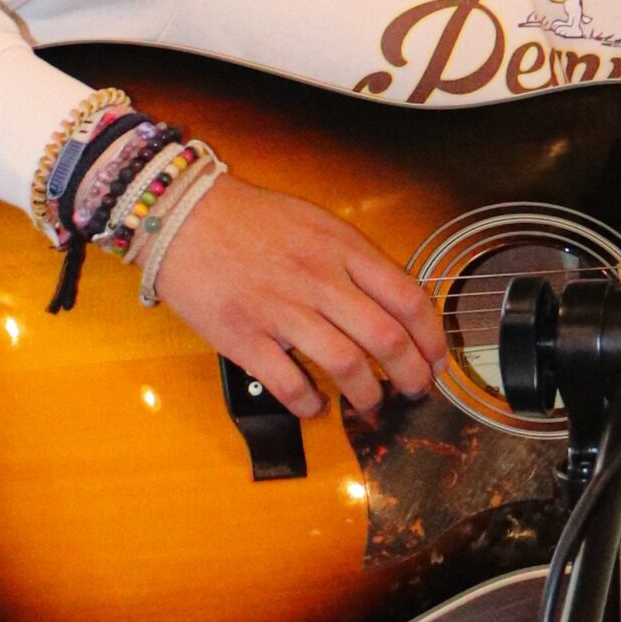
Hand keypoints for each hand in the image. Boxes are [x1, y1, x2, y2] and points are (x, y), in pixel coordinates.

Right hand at [149, 174, 449, 418]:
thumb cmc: (249, 218)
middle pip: (386, 338)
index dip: (432, 337)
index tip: (438, 359)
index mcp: (342, 248)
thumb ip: (353, 259)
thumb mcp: (316, 222)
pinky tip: (317, 406)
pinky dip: (311, 404)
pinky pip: (290, 383)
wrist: (182, 214)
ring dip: (369, 397)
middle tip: (417, 392)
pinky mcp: (245, 336)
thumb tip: (390, 301)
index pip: (408, 297)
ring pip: (347, 365)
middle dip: (412, 375)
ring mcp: (282, 310)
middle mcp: (320, 279)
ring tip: (372, 407)